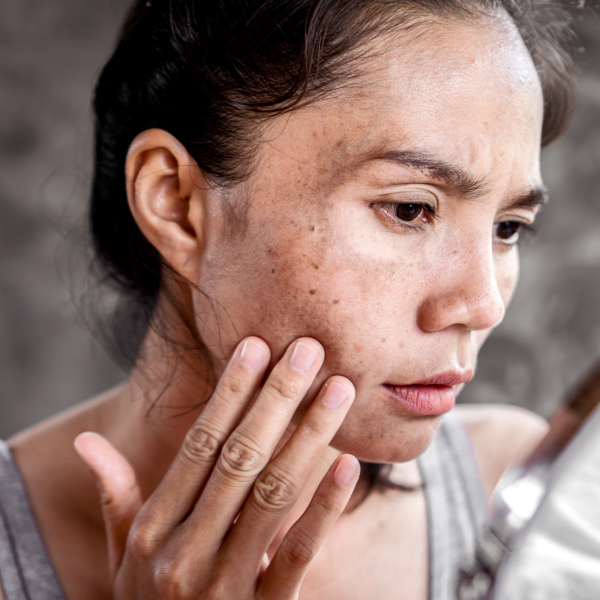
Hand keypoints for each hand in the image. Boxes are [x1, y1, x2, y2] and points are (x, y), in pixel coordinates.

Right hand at [75, 337, 358, 598]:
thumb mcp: (124, 557)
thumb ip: (114, 496)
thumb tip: (85, 441)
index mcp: (153, 530)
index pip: (199, 445)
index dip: (230, 393)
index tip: (255, 347)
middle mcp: (184, 552)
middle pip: (240, 458)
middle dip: (277, 398)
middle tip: (308, 350)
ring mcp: (225, 585)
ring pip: (273, 494)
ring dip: (309, 436)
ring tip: (339, 389)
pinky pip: (298, 553)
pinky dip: (324, 507)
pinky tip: (348, 464)